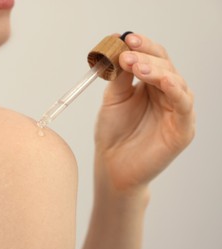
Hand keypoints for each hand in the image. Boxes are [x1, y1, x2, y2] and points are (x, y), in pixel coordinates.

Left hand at [94, 33, 194, 191]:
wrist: (112, 163)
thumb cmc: (113, 132)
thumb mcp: (113, 98)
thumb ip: (120, 76)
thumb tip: (121, 47)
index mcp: (150, 85)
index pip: (153, 58)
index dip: (143, 47)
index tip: (127, 38)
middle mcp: (166, 94)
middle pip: (165, 66)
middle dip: (145, 58)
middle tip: (127, 54)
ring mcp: (176, 111)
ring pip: (175, 81)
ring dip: (156, 70)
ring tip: (136, 66)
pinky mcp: (182, 129)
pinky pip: (184, 105)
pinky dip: (175, 90)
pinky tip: (164, 80)